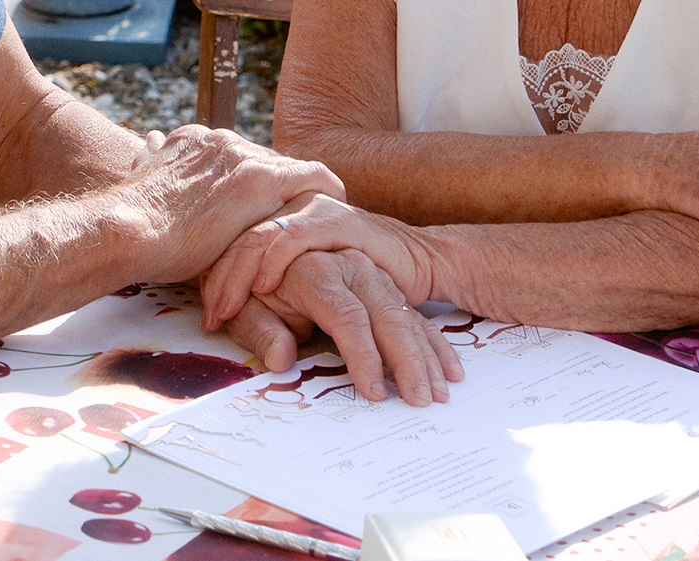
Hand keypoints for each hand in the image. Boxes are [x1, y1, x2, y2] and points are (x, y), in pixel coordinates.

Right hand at [115, 126, 344, 283]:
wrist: (128, 231)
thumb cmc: (129, 225)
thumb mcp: (141, 181)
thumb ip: (152, 160)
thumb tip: (149, 141)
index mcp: (192, 141)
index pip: (238, 157)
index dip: (254, 182)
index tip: (261, 206)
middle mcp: (220, 140)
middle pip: (267, 162)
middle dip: (280, 191)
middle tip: (296, 219)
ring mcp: (242, 156)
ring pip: (291, 170)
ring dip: (301, 196)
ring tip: (315, 221)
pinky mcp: (262, 179)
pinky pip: (314, 177)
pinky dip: (328, 192)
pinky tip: (335, 212)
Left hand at [200, 192, 429, 329]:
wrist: (417, 263)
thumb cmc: (356, 283)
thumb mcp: (301, 300)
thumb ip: (265, 312)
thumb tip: (227, 334)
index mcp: (275, 215)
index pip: (226, 240)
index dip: (210, 278)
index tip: (206, 318)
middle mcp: (289, 207)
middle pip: (234, 234)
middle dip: (216, 279)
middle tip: (209, 318)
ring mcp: (313, 209)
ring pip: (257, 234)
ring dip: (236, 276)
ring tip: (225, 310)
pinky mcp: (337, 219)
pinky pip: (294, 234)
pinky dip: (273, 261)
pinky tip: (263, 286)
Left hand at [224, 249, 462, 406]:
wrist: (271, 253)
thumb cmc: (258, 289)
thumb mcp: (249, 310)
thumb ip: (263, 334)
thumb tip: (281, 360)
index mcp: (315, 269)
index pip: (348, 317)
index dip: (364, 356)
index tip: (374, 391)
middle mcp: (351, 267)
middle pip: (387, 315)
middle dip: (407, 361)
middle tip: (419, 400)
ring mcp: (373, 275)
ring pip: (406, 316)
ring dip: (426, 357)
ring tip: (438, 394)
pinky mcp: (385, 287)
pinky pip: (415, 316)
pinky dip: (434, 344)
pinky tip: (450, 371)